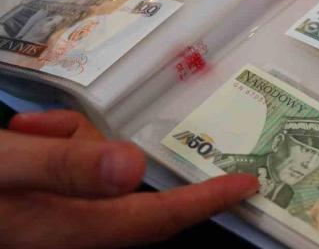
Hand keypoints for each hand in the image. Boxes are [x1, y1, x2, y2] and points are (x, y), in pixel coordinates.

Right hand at [0, 110, 258, 247]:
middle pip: (121, 189)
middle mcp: (63, 229)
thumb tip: (133, 167)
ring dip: (68, 145)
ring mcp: (45, 215)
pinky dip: (46, 147)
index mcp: (68, 229)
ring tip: (21, 139)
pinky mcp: (30, 200)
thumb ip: (62, 168)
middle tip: (75, 135)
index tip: (247, 185)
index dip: (204, 203)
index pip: (155, 220)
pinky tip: (15, 142)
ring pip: (87, 169)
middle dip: (112, 157)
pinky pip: (57, 165)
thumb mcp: (0, 170)